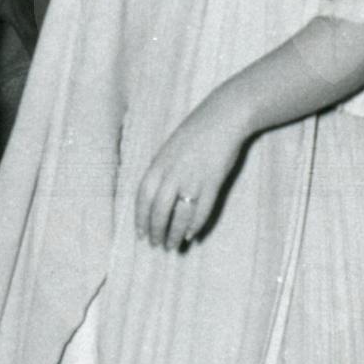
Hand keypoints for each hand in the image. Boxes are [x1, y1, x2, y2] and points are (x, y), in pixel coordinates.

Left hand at [134, 95, 247, 249]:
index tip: (140, 234)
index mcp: (158, 163)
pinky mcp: (212, 182)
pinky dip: (194, 225)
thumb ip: (161, 170)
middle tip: (155, 245)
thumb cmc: (195, 132)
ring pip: (178, 214)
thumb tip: (155, 195)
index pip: (143, 197)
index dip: (140, 218)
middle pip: (159, 210)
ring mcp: (192, 178)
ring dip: (173, 233)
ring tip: (172, 246)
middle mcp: (172, 173)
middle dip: (155, 231)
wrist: (223, 117)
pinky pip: (201, 210)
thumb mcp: (170, 149)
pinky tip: (190, 235)